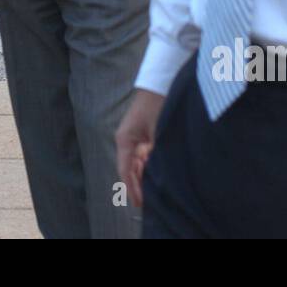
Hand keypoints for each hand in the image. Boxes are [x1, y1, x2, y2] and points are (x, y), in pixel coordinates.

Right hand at [115, 89, 165, 208]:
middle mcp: (126, 140)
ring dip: (145, 175)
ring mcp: (134, 137)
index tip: (141, 205)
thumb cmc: (159, 104)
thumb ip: (155, 156)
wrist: (162, 81)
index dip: (133, 190)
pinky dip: (149, 165)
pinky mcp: (142, 134)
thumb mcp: (159, 133)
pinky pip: (143, 155)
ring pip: (137, 163)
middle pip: (130, 170)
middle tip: (153, 201)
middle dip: (140, 185)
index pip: (125, 171)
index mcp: (125, 140)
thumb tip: (155, 177)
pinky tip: (158, 171)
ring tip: (157, 189)